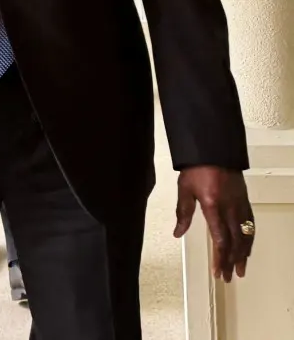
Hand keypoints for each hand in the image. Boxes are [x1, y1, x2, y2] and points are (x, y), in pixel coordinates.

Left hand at [173, 165, 254, 281]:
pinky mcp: (245, 202)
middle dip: (233, 262)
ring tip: (241, 269)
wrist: (213, 150)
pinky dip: (250, 240)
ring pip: (246, 236)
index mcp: (213, 206)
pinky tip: (247, 248)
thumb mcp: (184, 189)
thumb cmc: (197, 168)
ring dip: (244, 255)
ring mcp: (240, 205)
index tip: (218, 271)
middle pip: (235, 242)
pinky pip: (250, 225)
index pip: (220, 239)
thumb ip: (182, 213)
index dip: (220, 258)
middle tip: (230, 278)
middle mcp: (230, 208)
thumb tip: (177, 233)